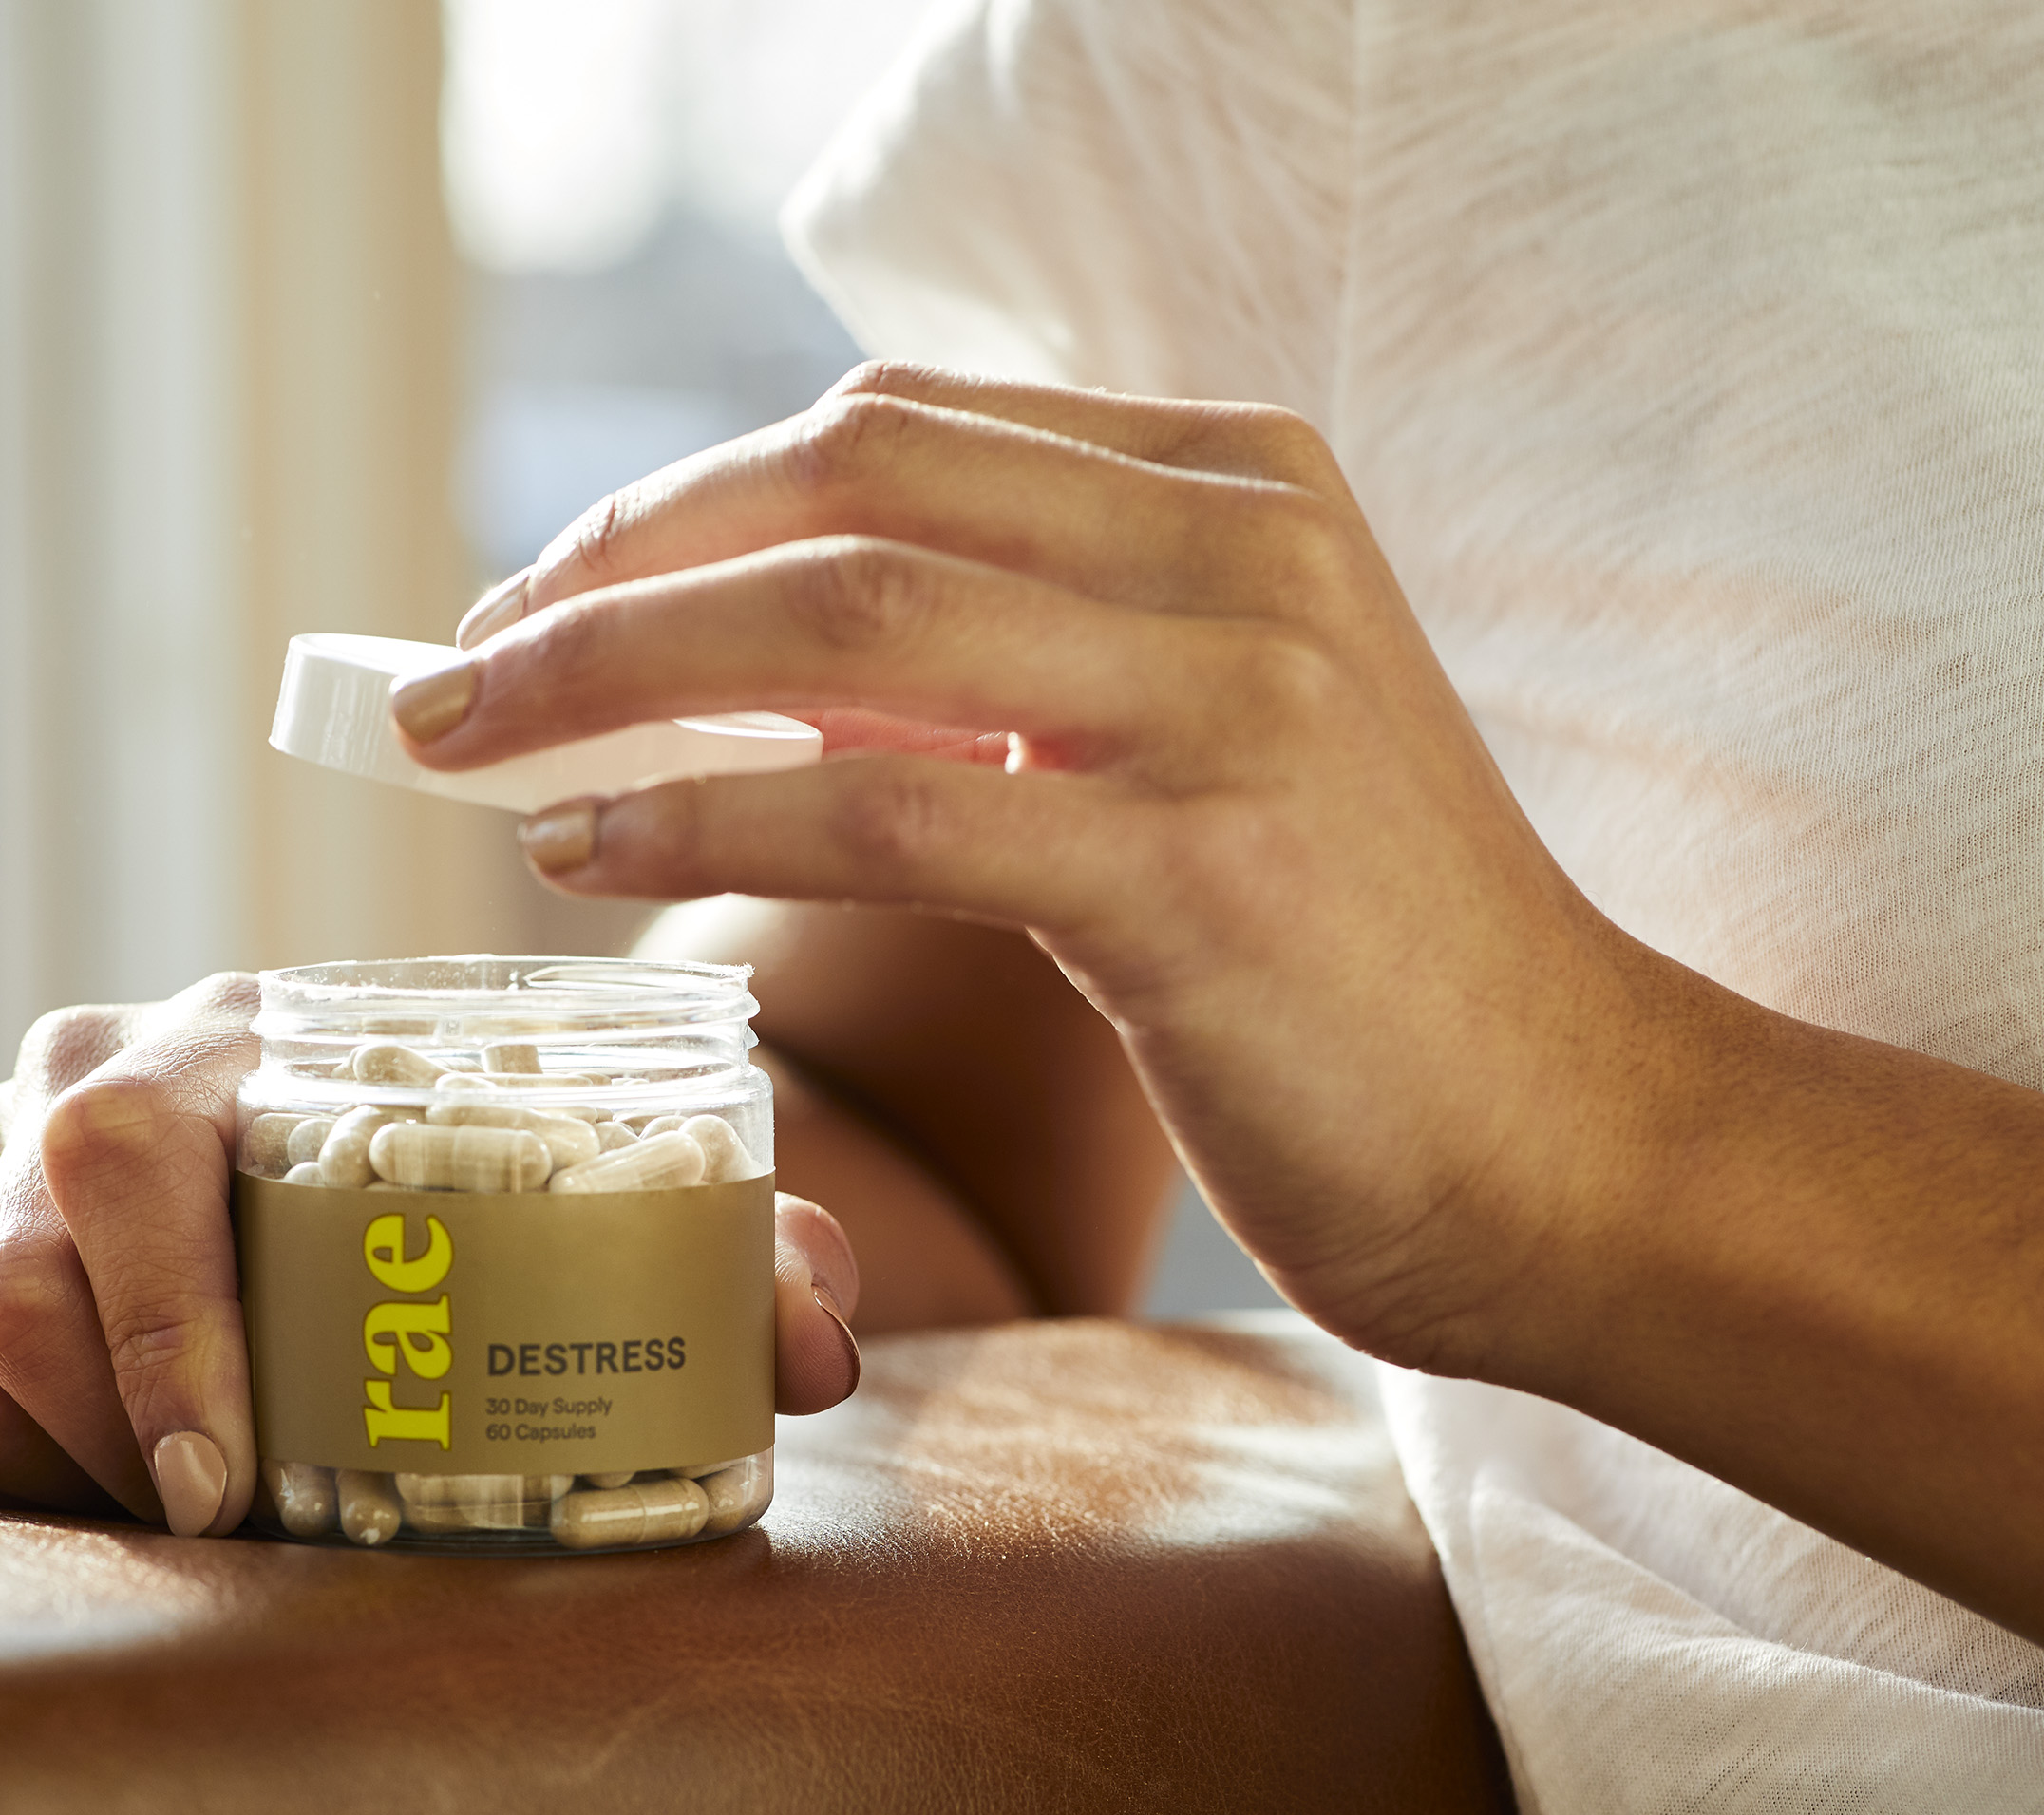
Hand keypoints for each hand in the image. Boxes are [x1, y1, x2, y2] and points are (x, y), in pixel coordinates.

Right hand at [0, 975, 863, 1529]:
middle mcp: (79, 1074)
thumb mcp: (619, 1212)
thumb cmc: (495, 1200)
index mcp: (242, 1039)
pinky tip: (75, 1505)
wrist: (376, 1161)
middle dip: (115, 1437)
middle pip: (15, 1274)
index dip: (166, 1330)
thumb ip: (737, 1259)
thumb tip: (817, 1352)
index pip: (133, 1152)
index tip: (231, 1487)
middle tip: (229, 1534)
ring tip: (186, 1514)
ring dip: (59, 1469)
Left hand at [410, 363, 1687, 1378]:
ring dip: (612, 676)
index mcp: (1241, 488)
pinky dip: (703, 821)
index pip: (900, 434)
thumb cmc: (1371, 977)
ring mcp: (1235, 701)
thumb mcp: (1204, 756)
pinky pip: (882, 816)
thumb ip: (1025, 682)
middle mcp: (1245, 552)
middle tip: (458, 668)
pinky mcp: (1202, 872)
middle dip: (612, 567)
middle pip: (845, 487)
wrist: (1586, 1151)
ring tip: (470, 747)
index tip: (549, 590)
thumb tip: (764, 687)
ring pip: (840, 632)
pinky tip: (587, 848)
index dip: (687, 500)